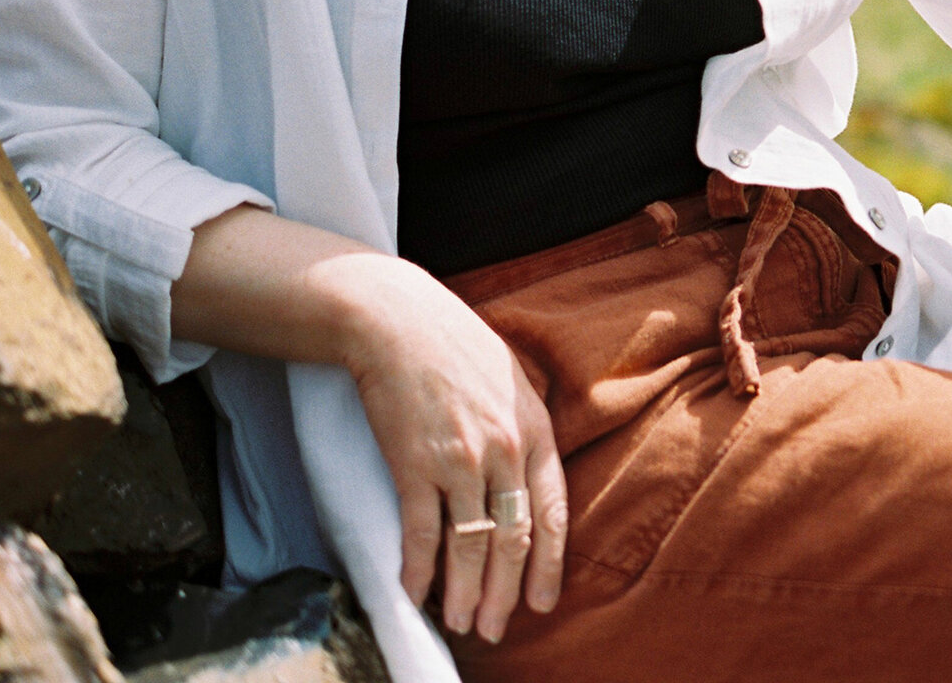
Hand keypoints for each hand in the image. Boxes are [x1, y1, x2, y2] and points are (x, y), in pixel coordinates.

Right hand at [328, 258, 568, 640]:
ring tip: (457, 623)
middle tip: (492, 629)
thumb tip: (527, 474)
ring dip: (462, 593)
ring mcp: (461, 460)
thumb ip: (525, 428)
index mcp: (537, 431)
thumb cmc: (455, 346)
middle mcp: (506, 450)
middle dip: (503, 593)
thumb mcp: (512, 380)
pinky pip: (422, 533)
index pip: (552, 513)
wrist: (399, 322)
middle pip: (512, 540)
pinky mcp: (415, 464)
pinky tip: (413, 594)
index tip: (541, 602)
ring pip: (470, 545)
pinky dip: (418, 570)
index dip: (548, 565)